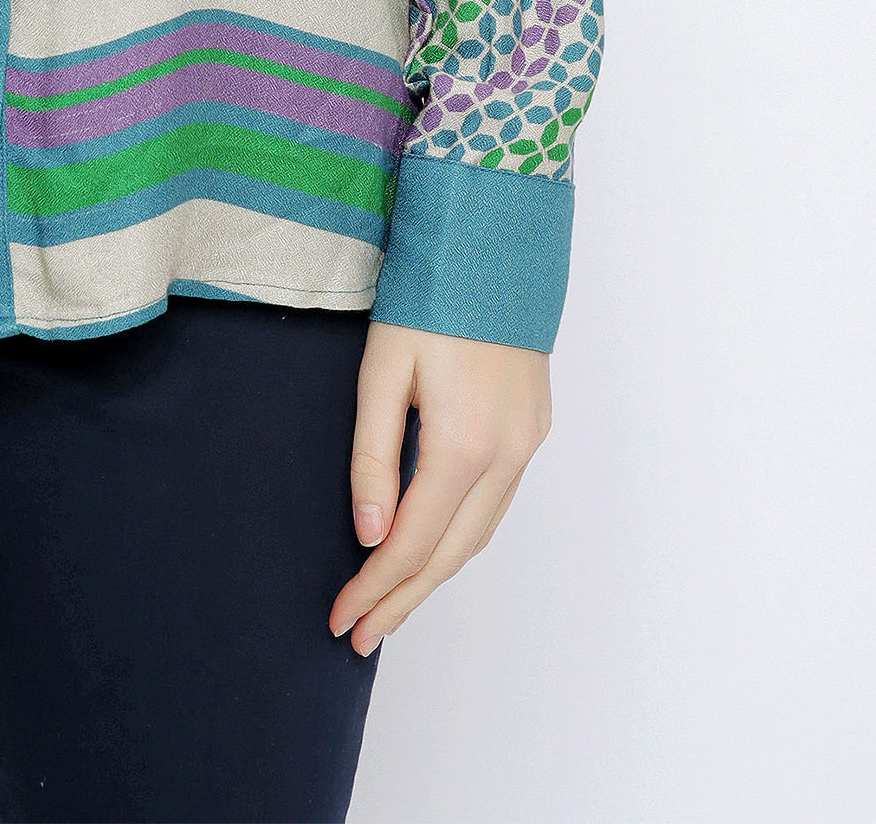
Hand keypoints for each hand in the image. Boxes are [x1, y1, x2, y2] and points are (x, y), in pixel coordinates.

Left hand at [329, 320, 551, 656]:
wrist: (495, 242)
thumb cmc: (431, 296)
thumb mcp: (383, 370)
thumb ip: (373, 456)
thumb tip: (370, 534)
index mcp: (463, 446)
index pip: (412, 543)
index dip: (375, 587)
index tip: (341, 619)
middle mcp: (506, 456)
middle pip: (450, 554)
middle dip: (403, 599)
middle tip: (361, 634)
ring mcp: (527, 444)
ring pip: (479, 533)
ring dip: (435, 574)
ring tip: (392, 603)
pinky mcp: (534, 428)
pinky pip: (497, 503)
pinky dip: (462, 535)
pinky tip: (435, 546)